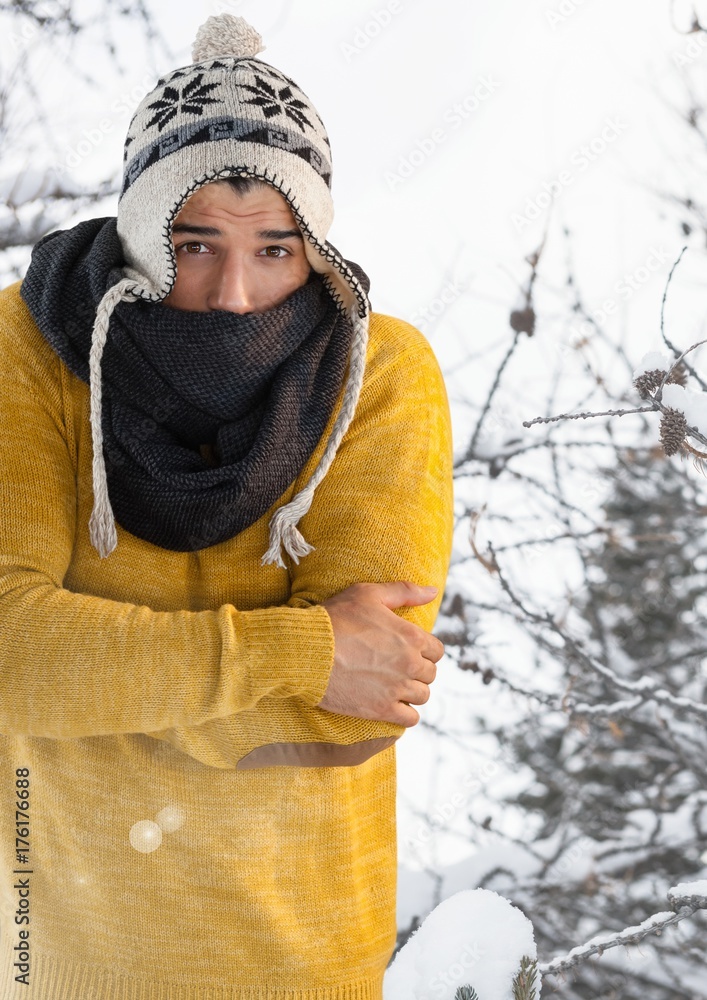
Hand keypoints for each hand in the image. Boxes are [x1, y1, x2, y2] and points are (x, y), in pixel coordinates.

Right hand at [319, 581, 443, 726]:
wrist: (307, 651)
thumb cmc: (335, 618)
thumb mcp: (368, 593)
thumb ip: (404, 591)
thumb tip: (433, 591)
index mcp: (411, 637)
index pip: (437, 650)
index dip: (424, 650)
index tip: (408, 651)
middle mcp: (410, 664)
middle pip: (430, 674)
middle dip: (417, 671)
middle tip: (396, 667)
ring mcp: (396, 689)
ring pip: (422, 696)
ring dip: (412, 692)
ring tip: (394, 686)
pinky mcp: (381, 709)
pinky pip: (410, 719)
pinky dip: (405, 714)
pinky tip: (392, 705)